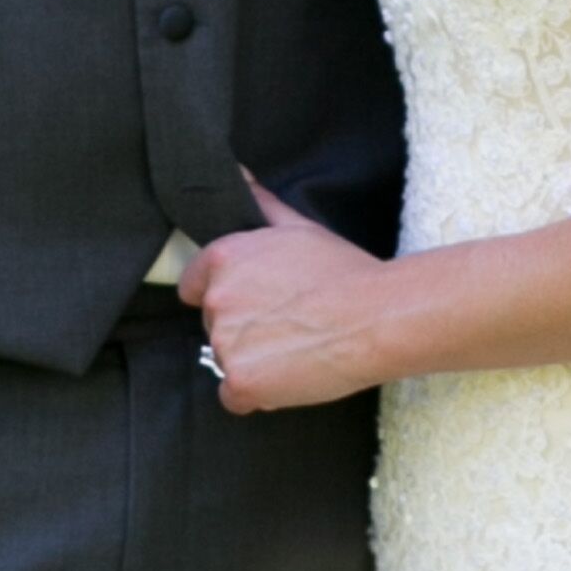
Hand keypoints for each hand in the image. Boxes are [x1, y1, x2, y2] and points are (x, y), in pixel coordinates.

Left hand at [189, 183, 399, 411]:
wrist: (375, 317)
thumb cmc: (344, 271)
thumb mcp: (299, 227)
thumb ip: (260, 203)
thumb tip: (236, 174)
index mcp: (223, 259)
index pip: (194, 287)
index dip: (227, 298)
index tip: (256, 305)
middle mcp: (217, 300)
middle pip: (214, 325)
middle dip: (243, 330)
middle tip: (288, 326)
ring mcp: (225, 343)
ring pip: (227, 360)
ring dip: (253, 361)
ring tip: (297, 349)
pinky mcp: (240, 381)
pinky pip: (233, 396)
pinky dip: (258, 393)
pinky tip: (290, 376)